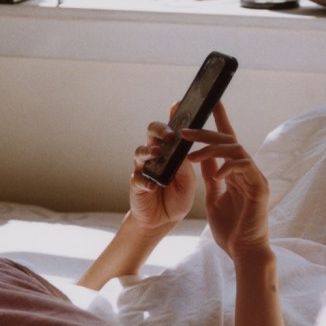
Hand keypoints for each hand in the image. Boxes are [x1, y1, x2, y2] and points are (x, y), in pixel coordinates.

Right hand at [129, 105, 198, 231]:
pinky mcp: (136, 183)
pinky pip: (138, 179)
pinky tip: (151, 185)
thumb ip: (186, 167)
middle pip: (151, 133)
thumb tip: (184, 150)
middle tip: (169, 135)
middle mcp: (155, 155)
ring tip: (156, 154)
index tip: (178, 104)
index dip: (172, 116)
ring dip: (148, 151)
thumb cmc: (177, 197)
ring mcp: (144, 168)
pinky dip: (144, 181)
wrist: (163, 221)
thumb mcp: (188, 182)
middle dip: (159, 130)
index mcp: (170, 151)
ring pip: (140, 152)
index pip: (171, 129)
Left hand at [183, 102, 270, 261]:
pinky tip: (216, 173)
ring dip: (211, 149)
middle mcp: (248, 172)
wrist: (244, 253)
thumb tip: (201, 159)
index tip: (211, 103)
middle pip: (229, 141)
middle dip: (207, 132)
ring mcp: (255, 178)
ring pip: (235, 149)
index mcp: (237, 173)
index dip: (220, 120)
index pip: (227, 142)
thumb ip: (212, 178)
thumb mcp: (215, 198)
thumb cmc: (231, 231)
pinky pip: (244, 166)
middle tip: (185, 130)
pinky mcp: (260, 187)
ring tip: (191, 155)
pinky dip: (228, 166)